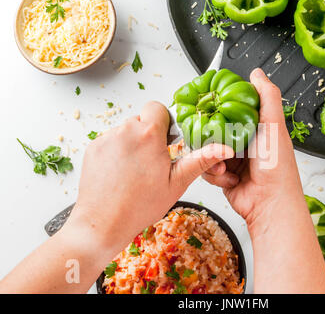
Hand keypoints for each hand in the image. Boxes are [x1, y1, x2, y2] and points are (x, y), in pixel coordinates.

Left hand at [67, 101, 233, 252]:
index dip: (164, 122)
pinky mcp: (92, 148)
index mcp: (148, 136)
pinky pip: (110, 141)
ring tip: (135, 171)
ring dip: (133, 143)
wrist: (102, 224)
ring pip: (126, 130)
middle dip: (149, 135)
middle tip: (152, 161)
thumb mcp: (177, 183)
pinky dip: (117, 152)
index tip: (165, 140)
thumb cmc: (139, 206)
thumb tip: (224, 149)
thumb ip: (201, 160)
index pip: (158, 107)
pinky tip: (121, 173)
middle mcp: (125, 131)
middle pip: (142, 120)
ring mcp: (105, 139)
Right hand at [203, 69, 324, 292]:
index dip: (220, 107)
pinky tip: (228, 178)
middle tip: (215, 140)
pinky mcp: (223, 176)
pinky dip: (215, 174)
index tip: (211, 107)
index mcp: (257, 128)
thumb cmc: (276, 167)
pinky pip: (207, 168)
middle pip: (215, 129)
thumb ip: (266, 96)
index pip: (232, 110)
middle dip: (212, 137)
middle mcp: (244, 142)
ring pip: (207, 149)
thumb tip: (257, 73)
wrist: (269, 204)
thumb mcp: (273, 125)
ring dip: (213, 158)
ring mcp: (232, 160)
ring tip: (226, 166)